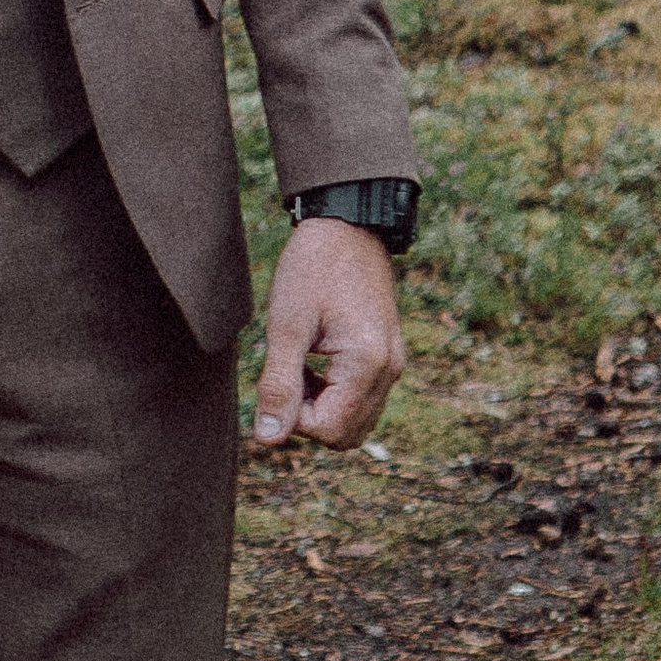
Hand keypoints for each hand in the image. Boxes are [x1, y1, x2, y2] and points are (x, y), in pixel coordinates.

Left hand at [253, 219, 404, 451]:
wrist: (347, 222)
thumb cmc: (314, 266)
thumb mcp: (287, 324)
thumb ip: (278, 383)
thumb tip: (268, 438)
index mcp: (368, 364)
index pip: (329, 431)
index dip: (293, 418)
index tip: (274, 380)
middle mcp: (389, 370)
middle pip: (345, 434)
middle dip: (309, 418)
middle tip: (285, 374)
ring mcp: (392, 363)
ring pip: (355, 420)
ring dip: (321, 407)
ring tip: (297, 365)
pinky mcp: (387, 355)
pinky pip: (363, 398)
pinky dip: (335, 394)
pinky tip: (312, 362)